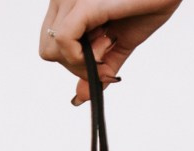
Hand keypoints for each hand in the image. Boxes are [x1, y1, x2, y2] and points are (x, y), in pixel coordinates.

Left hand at [38, 0, 181, 104]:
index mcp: (68, 6)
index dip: (73, 62)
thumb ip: (98, 69)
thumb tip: (80, 98)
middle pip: (47, 50)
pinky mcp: (82, 5)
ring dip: (84, 61)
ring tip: (110, 44)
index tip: (102, 60)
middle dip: (76, 66)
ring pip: (53, 49)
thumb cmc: (146, 7)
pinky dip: (81, 57)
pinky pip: (63, 41)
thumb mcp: (117, 45)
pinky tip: (104, 49)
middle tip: (105, 57)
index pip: (50, 45)